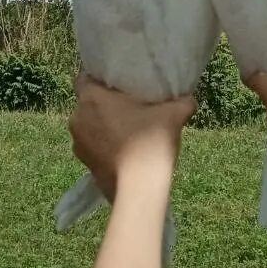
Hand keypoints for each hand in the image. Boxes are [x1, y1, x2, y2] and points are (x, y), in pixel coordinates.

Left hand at [68, 75, 194, 199]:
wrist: (140, 189)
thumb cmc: (150, 143)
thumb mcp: (173, 115)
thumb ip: (182, 102)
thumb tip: (189, 99)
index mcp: (91, 98)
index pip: (84, 77)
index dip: (99, 78)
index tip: (117, 83)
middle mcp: (78, 118)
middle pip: (88, 103)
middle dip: (103, 104)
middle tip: (127, 105)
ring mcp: (78, 144)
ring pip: (89, 126)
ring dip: (102, 126)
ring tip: (127, 130)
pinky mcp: (85, 165)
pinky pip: (92, 147)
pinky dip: (104, 146)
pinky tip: (124, 150)